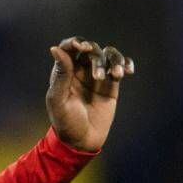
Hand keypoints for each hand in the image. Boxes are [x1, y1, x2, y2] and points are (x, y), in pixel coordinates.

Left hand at [44, 37, 133, 152]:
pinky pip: (119, 67)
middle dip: (96, 57)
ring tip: (116, 75)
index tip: (81, 47)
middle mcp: (80, 70)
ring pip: (108, 55)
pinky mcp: (111, 84)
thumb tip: (55, 48)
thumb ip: (60, 74)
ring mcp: (97, 76)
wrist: (82, 140)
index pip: (68, 48)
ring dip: (114, 60)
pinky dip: (125, 64)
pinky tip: (127, 71)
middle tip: (97, 76)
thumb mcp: (58, 99)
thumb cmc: (65, 122)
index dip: (75, 42)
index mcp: (64, 71)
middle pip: (91, 50)